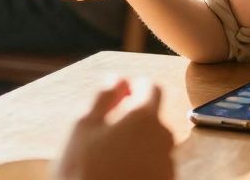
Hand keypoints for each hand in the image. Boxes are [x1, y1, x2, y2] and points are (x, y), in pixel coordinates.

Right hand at [54, 78, 174, 179]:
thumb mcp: (82, 126)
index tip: (117, 97)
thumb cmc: (82, 171)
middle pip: (152, 118)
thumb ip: (104, 96)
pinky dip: (140, 166)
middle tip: (104, 135)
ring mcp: (168, 164)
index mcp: (144, 117)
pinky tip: (118, 175)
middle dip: (132, 120)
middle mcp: (164, 137)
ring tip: (108, 161)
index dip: (133, 88)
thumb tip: (118, 78)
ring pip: (153, 144)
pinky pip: (154, 167)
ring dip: (136, 145)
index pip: (151, 88)